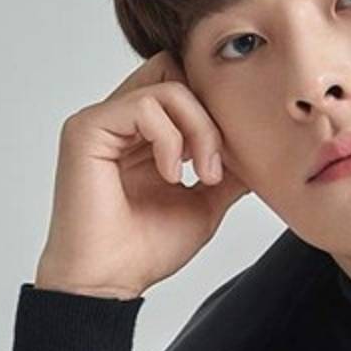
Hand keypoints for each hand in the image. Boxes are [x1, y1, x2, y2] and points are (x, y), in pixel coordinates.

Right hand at [32, 50, 250, 299]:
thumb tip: (264, 145)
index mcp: (144, 130)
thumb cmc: (147, 246)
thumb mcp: (207, 199)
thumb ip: (230, 166)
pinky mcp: (86, 129)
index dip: (217, 108)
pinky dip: (170, 139)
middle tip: (216, 161)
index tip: (230, 158)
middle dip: (210, 109)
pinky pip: (145, 106)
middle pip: (177, 68)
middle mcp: (121, 118)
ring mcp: (101, 120)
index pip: (187, 81)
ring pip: (169, 84)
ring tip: (202, 173)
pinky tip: (171, 175)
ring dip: (200, 128)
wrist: (111, 281)